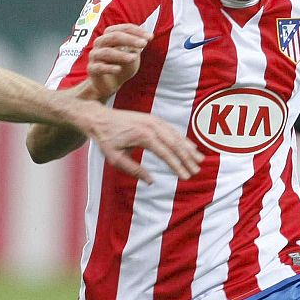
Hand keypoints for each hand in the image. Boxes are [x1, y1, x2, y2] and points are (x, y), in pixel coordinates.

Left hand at [72, 101, 201, 182]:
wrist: (99, 118)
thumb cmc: (106, 140)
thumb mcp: (115, 159)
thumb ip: (133, 170)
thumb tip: (151, 181)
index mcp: (143, 136)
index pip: (165, 154)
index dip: (177, 166)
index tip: (185, 177)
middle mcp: (151, 126)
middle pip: (174, 144)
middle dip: (187, 159)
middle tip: (196, 171)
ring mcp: (153, 121)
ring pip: (176, 135)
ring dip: (188, 148)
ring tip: (199, 160)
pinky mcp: (153, 119)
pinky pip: (172, 130)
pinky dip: (182, 139)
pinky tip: (189, 147)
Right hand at [86, 23, 151, 97]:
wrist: (109, 85)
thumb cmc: (121, 66)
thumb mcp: (133, 55)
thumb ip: (137, 47)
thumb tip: (146, 38)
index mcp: (109, 36)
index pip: (123, 28)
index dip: (137, 31)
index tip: (150, 37)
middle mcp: (100, 43)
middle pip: (114, 36)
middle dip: (130, 39)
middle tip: (144, 44)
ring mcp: (95, 56)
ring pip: (107, 52)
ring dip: (121, 54)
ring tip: (134, 58)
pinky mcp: (92, 69)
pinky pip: (100, 67)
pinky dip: (110, 68)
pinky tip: (119, 69)